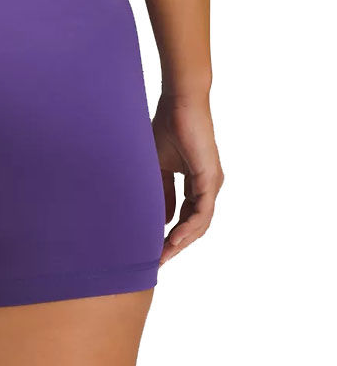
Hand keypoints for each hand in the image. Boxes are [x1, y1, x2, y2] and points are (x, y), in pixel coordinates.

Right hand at [153, 96, 223, 264]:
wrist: (179, 104)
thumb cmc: (165, 129)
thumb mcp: (157, 168)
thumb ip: (161, 193)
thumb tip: (161, 220)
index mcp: (196, 182)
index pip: (186, 217)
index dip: (171, 235)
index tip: (154, 251)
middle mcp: (207, 186)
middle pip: (195, 226)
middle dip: (176, 245)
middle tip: (158, 262)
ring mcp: (211, 183)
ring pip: (200, 223)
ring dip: (182, 241)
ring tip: (164, 255)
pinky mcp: (210, 177)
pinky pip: (202, 211)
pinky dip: (188, 227)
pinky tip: (174, 238)